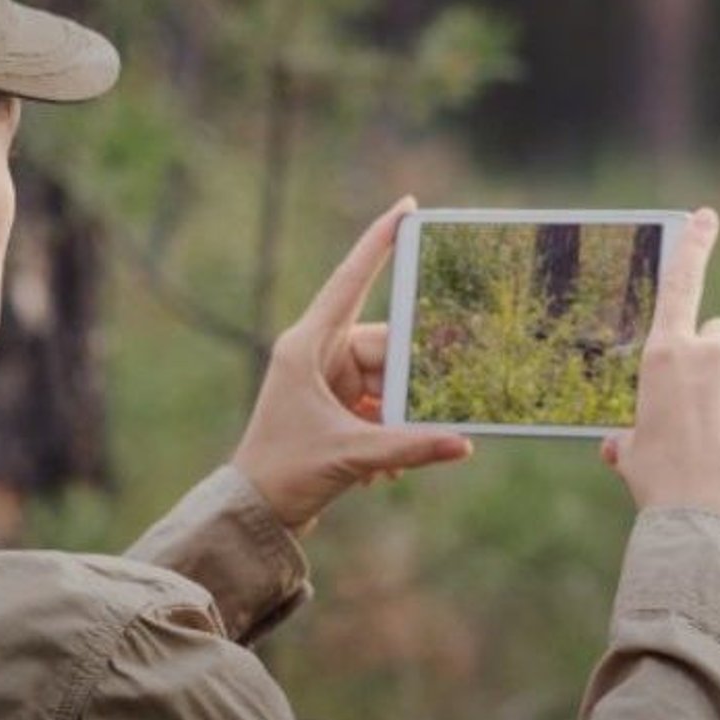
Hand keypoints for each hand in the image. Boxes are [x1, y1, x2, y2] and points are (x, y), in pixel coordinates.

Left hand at [231, 195, 472, 536]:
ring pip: (386, 381)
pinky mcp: (334, 406)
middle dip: (411, 383)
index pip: (350, 280)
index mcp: (307, 344)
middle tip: (443, 406)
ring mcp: (325, 381)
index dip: (379, 242)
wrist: (254, 512)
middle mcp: (316, 354)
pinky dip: (388, 434)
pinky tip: (383, 471)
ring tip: (391, 460)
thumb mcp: (350, 455)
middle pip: (384, 347)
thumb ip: (409, 447)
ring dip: (398, 419)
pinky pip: (378, 406)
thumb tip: (465, 442)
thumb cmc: (283, 474)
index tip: (407, 207)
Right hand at [602, 208, 719, 531]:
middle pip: (718, 332)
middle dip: (710, 352)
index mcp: (665, 355)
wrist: (708, 518)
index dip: (694, 245)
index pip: (681, 285)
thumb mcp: (632, 453)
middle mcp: (710, 357)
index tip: (705, 215)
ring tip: (709, 446)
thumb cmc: (659, 479)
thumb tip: (618, 446)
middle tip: (694, 391)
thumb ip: (629, 437)